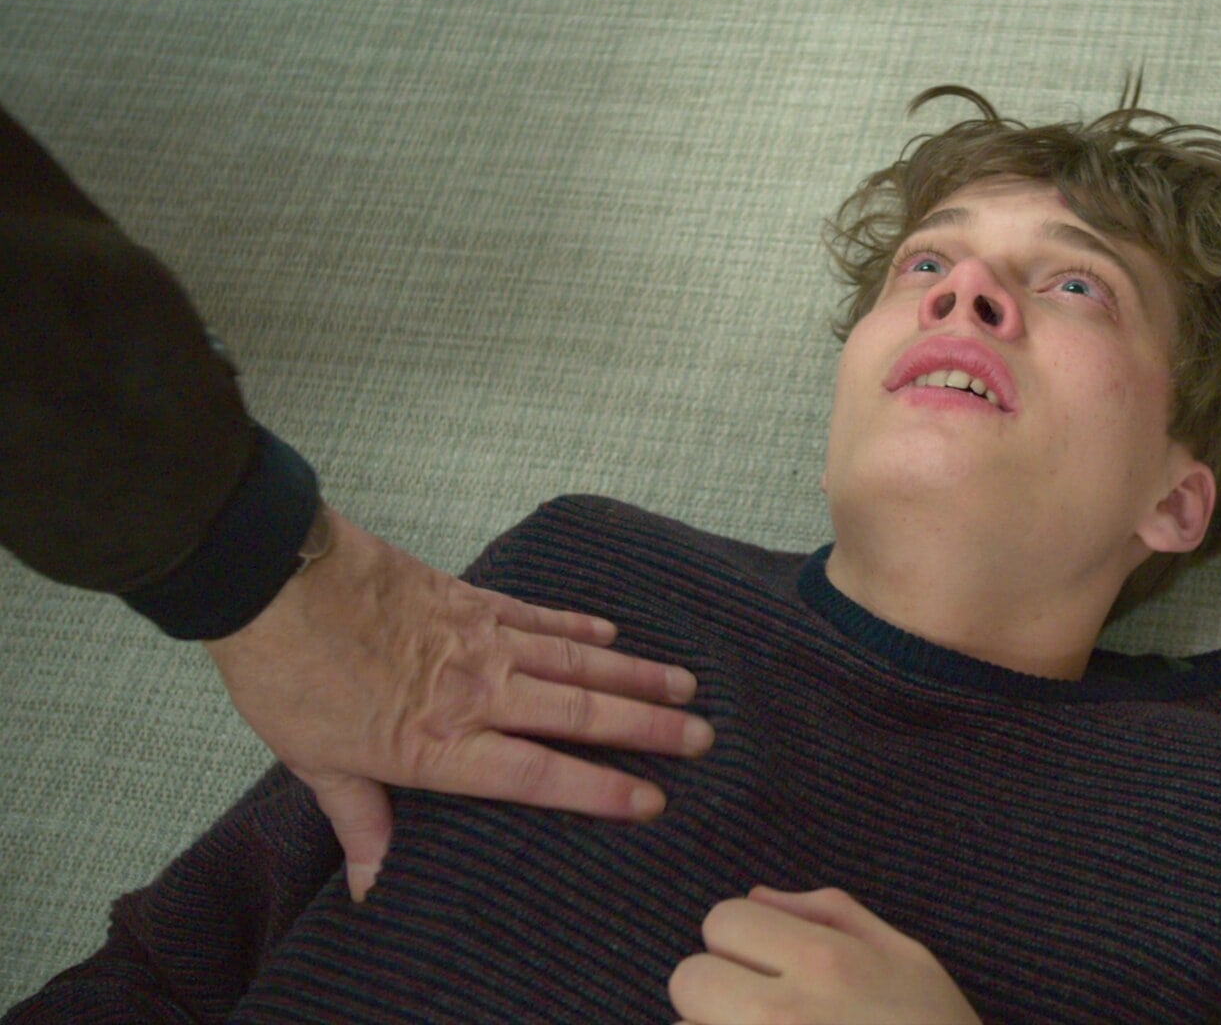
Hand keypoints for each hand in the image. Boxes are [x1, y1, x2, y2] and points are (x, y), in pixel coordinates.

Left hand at [203, 505, 712, 901]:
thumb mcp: (317, 762)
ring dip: (635, 673)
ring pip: (577, 660)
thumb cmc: (288, 675)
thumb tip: (371, 886)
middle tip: (703, 737)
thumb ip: (361, 820)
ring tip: (684, 685)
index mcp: (441, 744)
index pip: (541, 775)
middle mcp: (478, 693)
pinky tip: (613, 630)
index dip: (602, 789)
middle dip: (649, 728)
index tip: (653, 800)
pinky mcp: (471, 598)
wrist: (272, 578)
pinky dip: (581, 624)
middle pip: (581, 713)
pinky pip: (541, 615)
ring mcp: (481, 640)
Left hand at [669, 887, 981, 1024]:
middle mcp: (783, 1015)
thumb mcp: (908, 958)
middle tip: (756, 1006)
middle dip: (715, 986)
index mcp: (826, 962)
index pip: (723, 919)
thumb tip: (759, 897)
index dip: (742, 937)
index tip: (768, 961)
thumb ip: (833, 914)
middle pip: (689, 977)